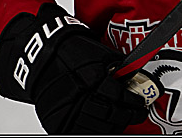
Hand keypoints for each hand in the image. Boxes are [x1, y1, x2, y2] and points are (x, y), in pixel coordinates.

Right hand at [0, 3, 148, 133]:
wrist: (40, 57)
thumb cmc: (71, 52)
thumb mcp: (99, 55)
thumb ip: (117, 70)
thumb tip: (135, 82)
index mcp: (92, 78)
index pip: (121, 97)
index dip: (135, 102)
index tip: (141, 103)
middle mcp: (79, 97)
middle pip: (111, 115)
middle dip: (129, 116)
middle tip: (138, 113)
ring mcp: (66, 113)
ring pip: (98, 128)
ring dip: (114, 126)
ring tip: (123, 120)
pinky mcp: (56, 123)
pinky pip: (80, 133)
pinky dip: (95, 131)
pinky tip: (105, 126)